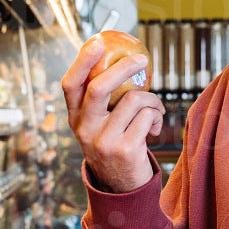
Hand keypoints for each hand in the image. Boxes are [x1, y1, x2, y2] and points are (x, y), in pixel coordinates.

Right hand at [60, 35, 163, 193]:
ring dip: (152, 100)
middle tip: (142, 59)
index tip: (97, 41)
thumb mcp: (98, 124)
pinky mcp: (125, 149)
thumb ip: (102, 100)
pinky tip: (155, 127)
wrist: (121, 186)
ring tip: (155, 110)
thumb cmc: (114, 144)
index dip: (82, 60)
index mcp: (75, 118)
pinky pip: (148, 116)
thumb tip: (122, 59)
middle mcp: (84, 129)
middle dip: (124, 67)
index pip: (70, 84)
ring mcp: (103, 141)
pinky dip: (157, 116)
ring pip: (134, 100)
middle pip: (99, 87)